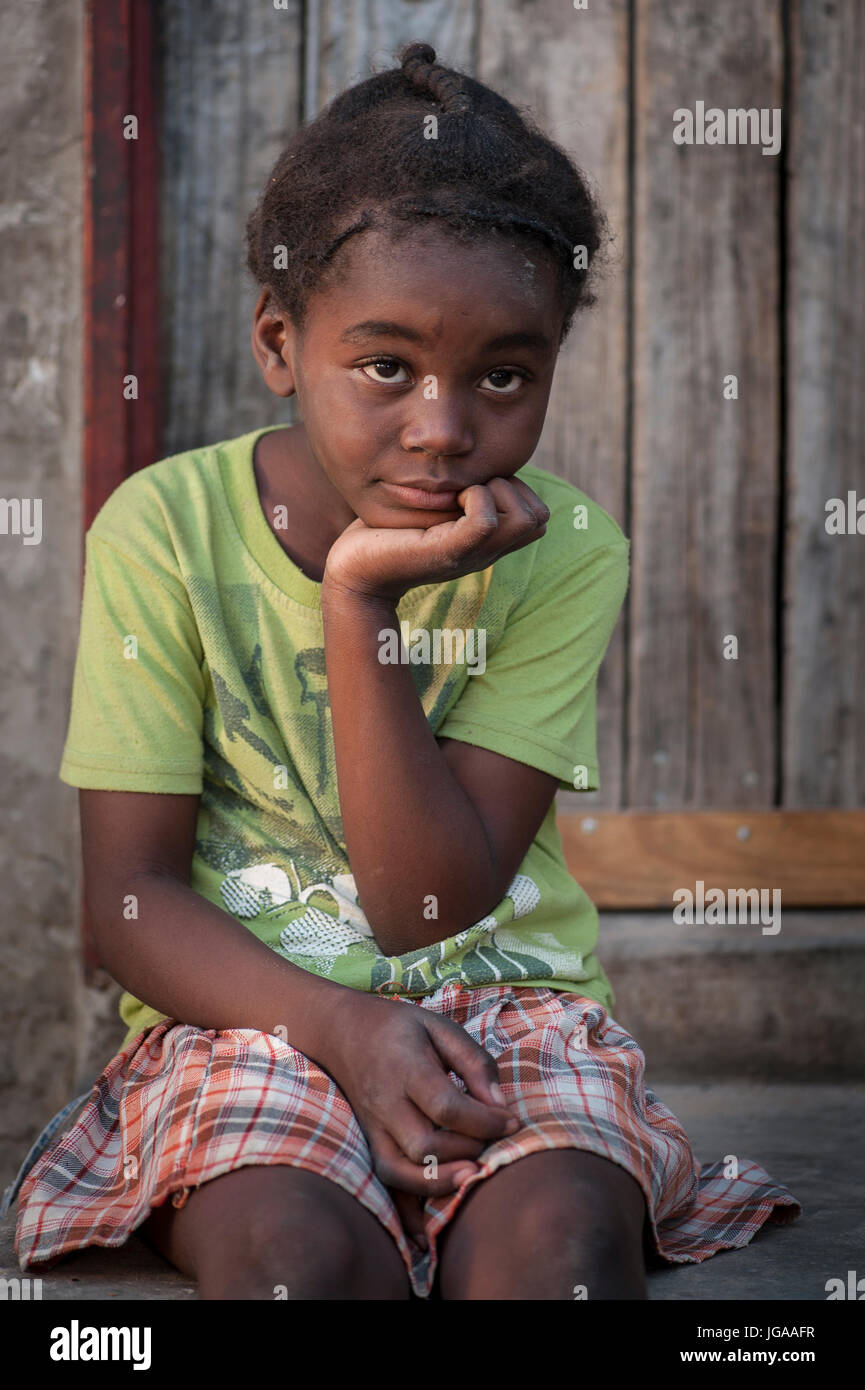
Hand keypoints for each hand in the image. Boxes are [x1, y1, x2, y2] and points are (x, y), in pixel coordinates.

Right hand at [318, 993, 518, 1246]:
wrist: (342, 1031)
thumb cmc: (400, 1028)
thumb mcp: (441, 1028)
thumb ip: (474, 1063)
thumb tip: (502, 1107)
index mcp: (406, 1068)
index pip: (446, 1107)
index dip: (484, 1122)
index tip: (512, 1123)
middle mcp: (385, 1103)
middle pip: (425, 1145)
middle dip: (467, 1153)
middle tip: (492, 1146)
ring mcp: (372, 1128)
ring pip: (401, 1172)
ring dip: (440, 1183)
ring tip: (471, 1177)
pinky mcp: (369, 1144)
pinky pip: (384, 1184)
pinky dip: (405, 1214)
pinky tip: (429, 1237)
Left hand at [323, 476, 549, 602]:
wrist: (354, 570)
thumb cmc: (387, 533)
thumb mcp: (432, 508)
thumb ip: (456, 491)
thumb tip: (472, 457)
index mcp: (487, 542)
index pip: (538, 514)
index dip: (516, 488)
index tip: (474, 484)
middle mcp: (487, 551)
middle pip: (541, 517)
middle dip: (514, 486)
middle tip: (469, 487)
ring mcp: (472, 554)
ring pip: (528, 518)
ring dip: (498, 490)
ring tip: (461, 493)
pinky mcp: (449, 553)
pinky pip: (488, 520)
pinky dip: (475, 497)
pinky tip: (450, 499)